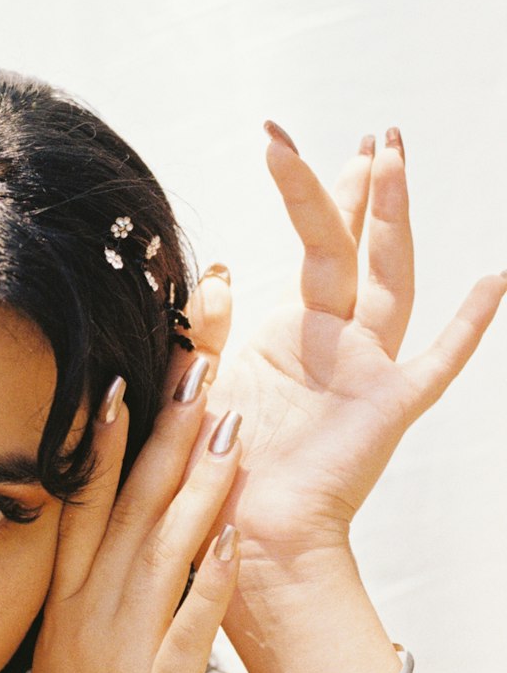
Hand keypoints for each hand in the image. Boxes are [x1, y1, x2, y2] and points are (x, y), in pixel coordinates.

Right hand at [23, 346, 240, 672]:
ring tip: (227, 422)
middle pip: (124, 509)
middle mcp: (86, 619)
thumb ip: (86, 614)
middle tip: (188, 368)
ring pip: (160, 548)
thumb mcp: (66, 671)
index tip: (119, 383)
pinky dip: (209, 572)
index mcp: (62, 611)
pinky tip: (231, 530)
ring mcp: (123, 651)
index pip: (78, 508)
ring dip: (196, 483)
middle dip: (161, 435)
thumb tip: (112, 568)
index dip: (100, 443)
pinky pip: (190, 618)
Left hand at [209, 126, 506, 580]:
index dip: (304, 190)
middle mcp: (336, 344)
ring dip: (392, 219)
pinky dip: (469, 325)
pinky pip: (438, 362)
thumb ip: (204, 328)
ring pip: (391, 279)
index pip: (313, 247)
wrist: (239, 538)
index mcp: (292, 336)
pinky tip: (497, 280)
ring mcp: (367, 371)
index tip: (282, 138)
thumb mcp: (196, 385)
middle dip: (363, 189)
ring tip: (393, 157)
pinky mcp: (389, 408)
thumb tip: (220, 269)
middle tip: (372, 134)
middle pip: (358, 249)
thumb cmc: (213, 474)